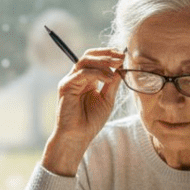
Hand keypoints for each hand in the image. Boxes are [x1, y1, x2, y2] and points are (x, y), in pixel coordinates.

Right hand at [41, 48, 123, 176]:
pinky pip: (82, 73)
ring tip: (117, 65)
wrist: (78, 136)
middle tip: (121, 56)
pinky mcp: (65, 86)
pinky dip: (97, 73)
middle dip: (106, 54)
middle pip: (89, 56)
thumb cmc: (91, 121)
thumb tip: (121, 67)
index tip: (123, 56)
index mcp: (86, 79)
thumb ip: (112, 83)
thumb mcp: (107, 99)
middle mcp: (77, 78)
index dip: (108, 55)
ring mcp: (70, 81)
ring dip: (103, 61)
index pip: (95, 59)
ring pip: (85, 61)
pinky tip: (109, 78)